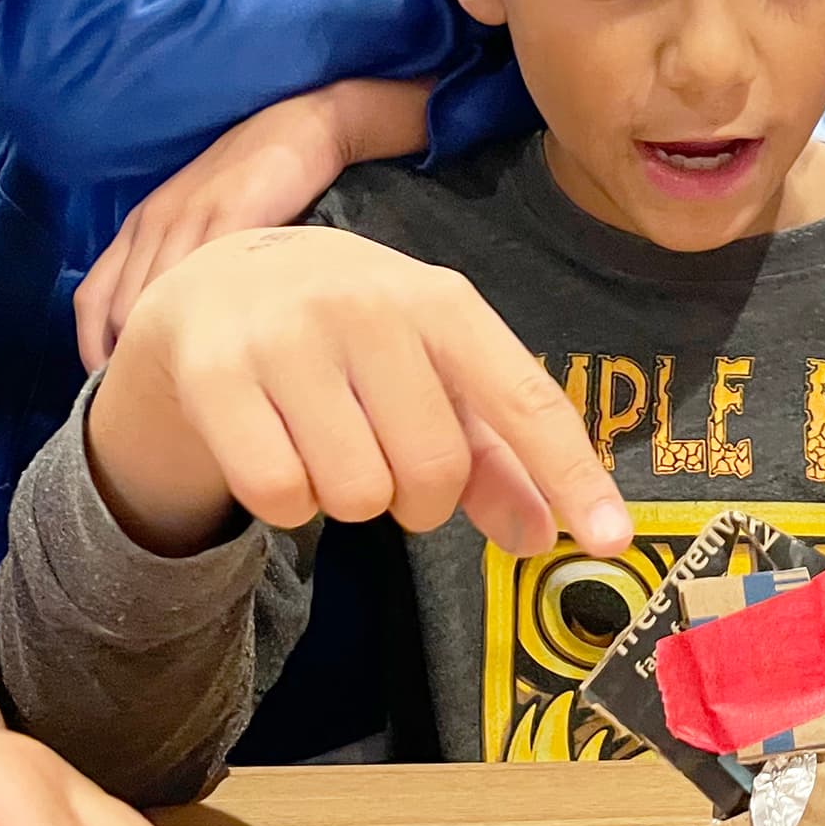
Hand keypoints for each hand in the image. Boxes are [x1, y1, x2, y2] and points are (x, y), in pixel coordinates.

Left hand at [76, 81, 430, 372]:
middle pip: (119, 310)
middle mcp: (154, 223)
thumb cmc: (253, 179)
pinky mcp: (232, 216)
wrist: (298, 128)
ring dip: (163, 348)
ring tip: (183, 393)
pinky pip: (206, 276)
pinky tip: (224, 350)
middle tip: (148, 408)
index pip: (91, 299)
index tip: (109, 393)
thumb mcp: (201, 218)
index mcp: (140, 225)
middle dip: (125, 362)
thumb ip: (179, 264)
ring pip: (157, 299)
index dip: (91, 350)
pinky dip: (207, 318)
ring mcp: (192, 218)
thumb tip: (173, 332)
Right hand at [90, 226, 630, 560]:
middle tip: (386, 461)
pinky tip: (275, 449)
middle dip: (418, 498)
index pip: (522, 396)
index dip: (570, 472)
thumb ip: (492, 453)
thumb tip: (544, 535)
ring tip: (326, 444)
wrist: (212, 288)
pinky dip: (286, 503)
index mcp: (439, 299)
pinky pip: (280, 497)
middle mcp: (366, 303)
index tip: (613, 537)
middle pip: (433, 472)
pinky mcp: (216, 374)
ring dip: (349, 499)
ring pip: (356, 494)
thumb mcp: (427, 369)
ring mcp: (285, 334)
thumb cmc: (346, 337)